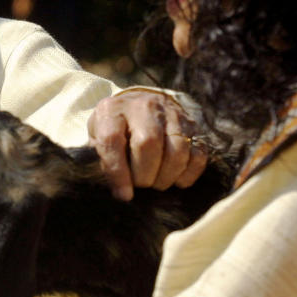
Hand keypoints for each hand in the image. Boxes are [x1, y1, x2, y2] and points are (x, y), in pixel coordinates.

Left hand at [88, 89, 206, 199]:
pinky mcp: (192, 126)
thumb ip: (101, 158)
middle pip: (148, 143)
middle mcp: (143, 107)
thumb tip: (117, 190)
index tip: (123, 195)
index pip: (112, 140)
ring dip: (167, 176)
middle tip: (141, 185)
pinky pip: (198, 154)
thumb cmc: (116, 126)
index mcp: (113, 110)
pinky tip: (176, 179)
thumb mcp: (98, 136)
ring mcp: (171, 114)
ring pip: (177, 150)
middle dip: (145, 175)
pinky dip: (188, 173)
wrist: (141, 102)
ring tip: (157, 182)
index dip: (117, 172)